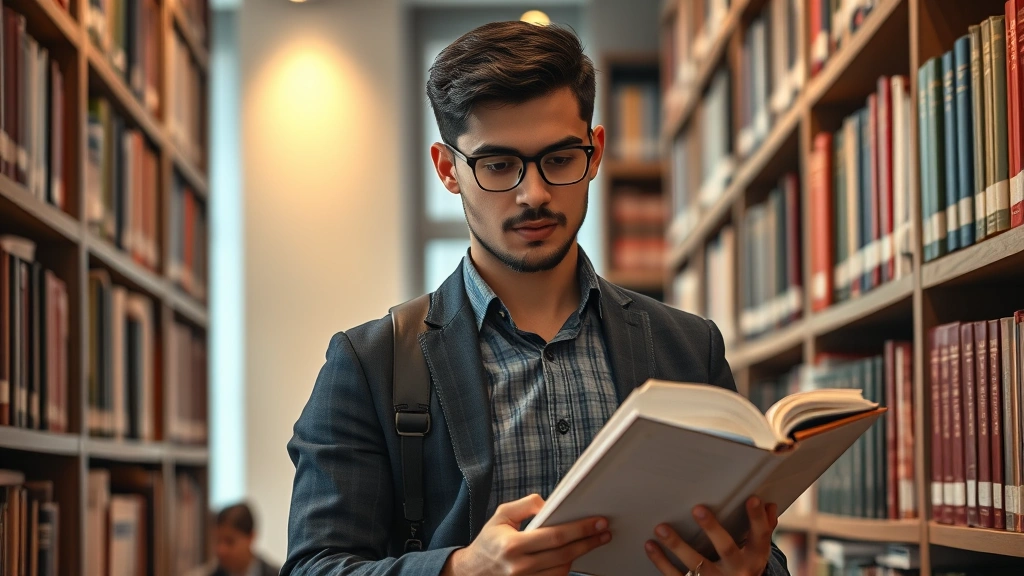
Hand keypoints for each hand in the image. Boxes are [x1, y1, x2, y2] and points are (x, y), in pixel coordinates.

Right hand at [442, 494, 611, 575]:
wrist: (473, 572)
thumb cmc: (489, 541)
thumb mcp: (501, 515)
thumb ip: (526, 506)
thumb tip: (550, 504)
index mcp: (512, 545)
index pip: (555, 536)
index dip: (580, 529)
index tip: (598, 522)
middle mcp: (520, 567)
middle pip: (564, 554)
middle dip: (588, 542)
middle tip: (605, 532)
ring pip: (562, 570)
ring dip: (579, 555)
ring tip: (591, 542)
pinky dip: (566, 568)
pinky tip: (572, 556)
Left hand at [644, 496, 778, 575]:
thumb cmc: (743, 567)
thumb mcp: (755, 553)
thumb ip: (761, 530)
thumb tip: (770, 505)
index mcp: (754, 558)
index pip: (760, 536)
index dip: (758, 518)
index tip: (753, 498)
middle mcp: (738, 571)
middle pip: (726, 548)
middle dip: (712, 529)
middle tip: (698, 508)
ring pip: (697, 565)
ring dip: (678, 546)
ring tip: (661, 528)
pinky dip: (661, 562)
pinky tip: (650, 545)